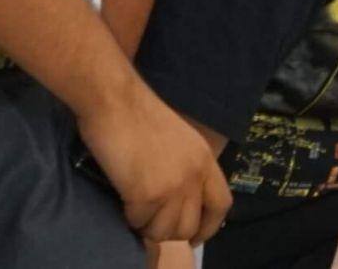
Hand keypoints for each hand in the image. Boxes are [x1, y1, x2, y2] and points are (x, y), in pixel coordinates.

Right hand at [76, 82, 231, 246]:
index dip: (209, 227)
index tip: (194, 236)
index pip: (221, 205)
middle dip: (169, 231)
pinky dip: (128, 216)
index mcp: (205, 160)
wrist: (116, 101)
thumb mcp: (179, 141)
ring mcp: (173, 186)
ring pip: (163, 232)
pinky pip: (139, 223)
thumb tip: (181, 202)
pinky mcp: (147, 194)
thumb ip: (186, 169)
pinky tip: (123, 198)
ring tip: (134, 208)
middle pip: (189, 227)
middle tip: (150, 221)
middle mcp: (194, 175)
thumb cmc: (139, 116)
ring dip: (147, 226)